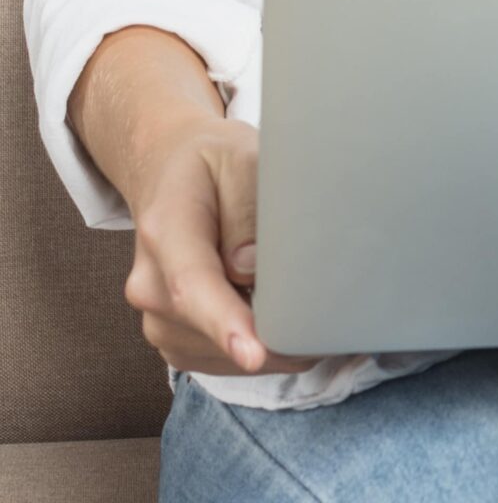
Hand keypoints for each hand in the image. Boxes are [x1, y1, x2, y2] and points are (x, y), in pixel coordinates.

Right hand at [120, 112, 312, 377]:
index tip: (254, 354)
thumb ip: (247, 208)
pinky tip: (285, 328)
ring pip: (215, 352)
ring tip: (313, 322)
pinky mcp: (172, 336)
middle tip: (330, 332)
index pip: (192, 284)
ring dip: (264, 348)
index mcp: (165, 229)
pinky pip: (214, 359)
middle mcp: (149, 283)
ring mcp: (155, 316)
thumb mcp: (239, 157)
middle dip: (269, 337)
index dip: (225, 323)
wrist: (170, 173)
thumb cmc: (212, 163)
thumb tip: (252, 267)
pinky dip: (253, 351)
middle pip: (209, 327)